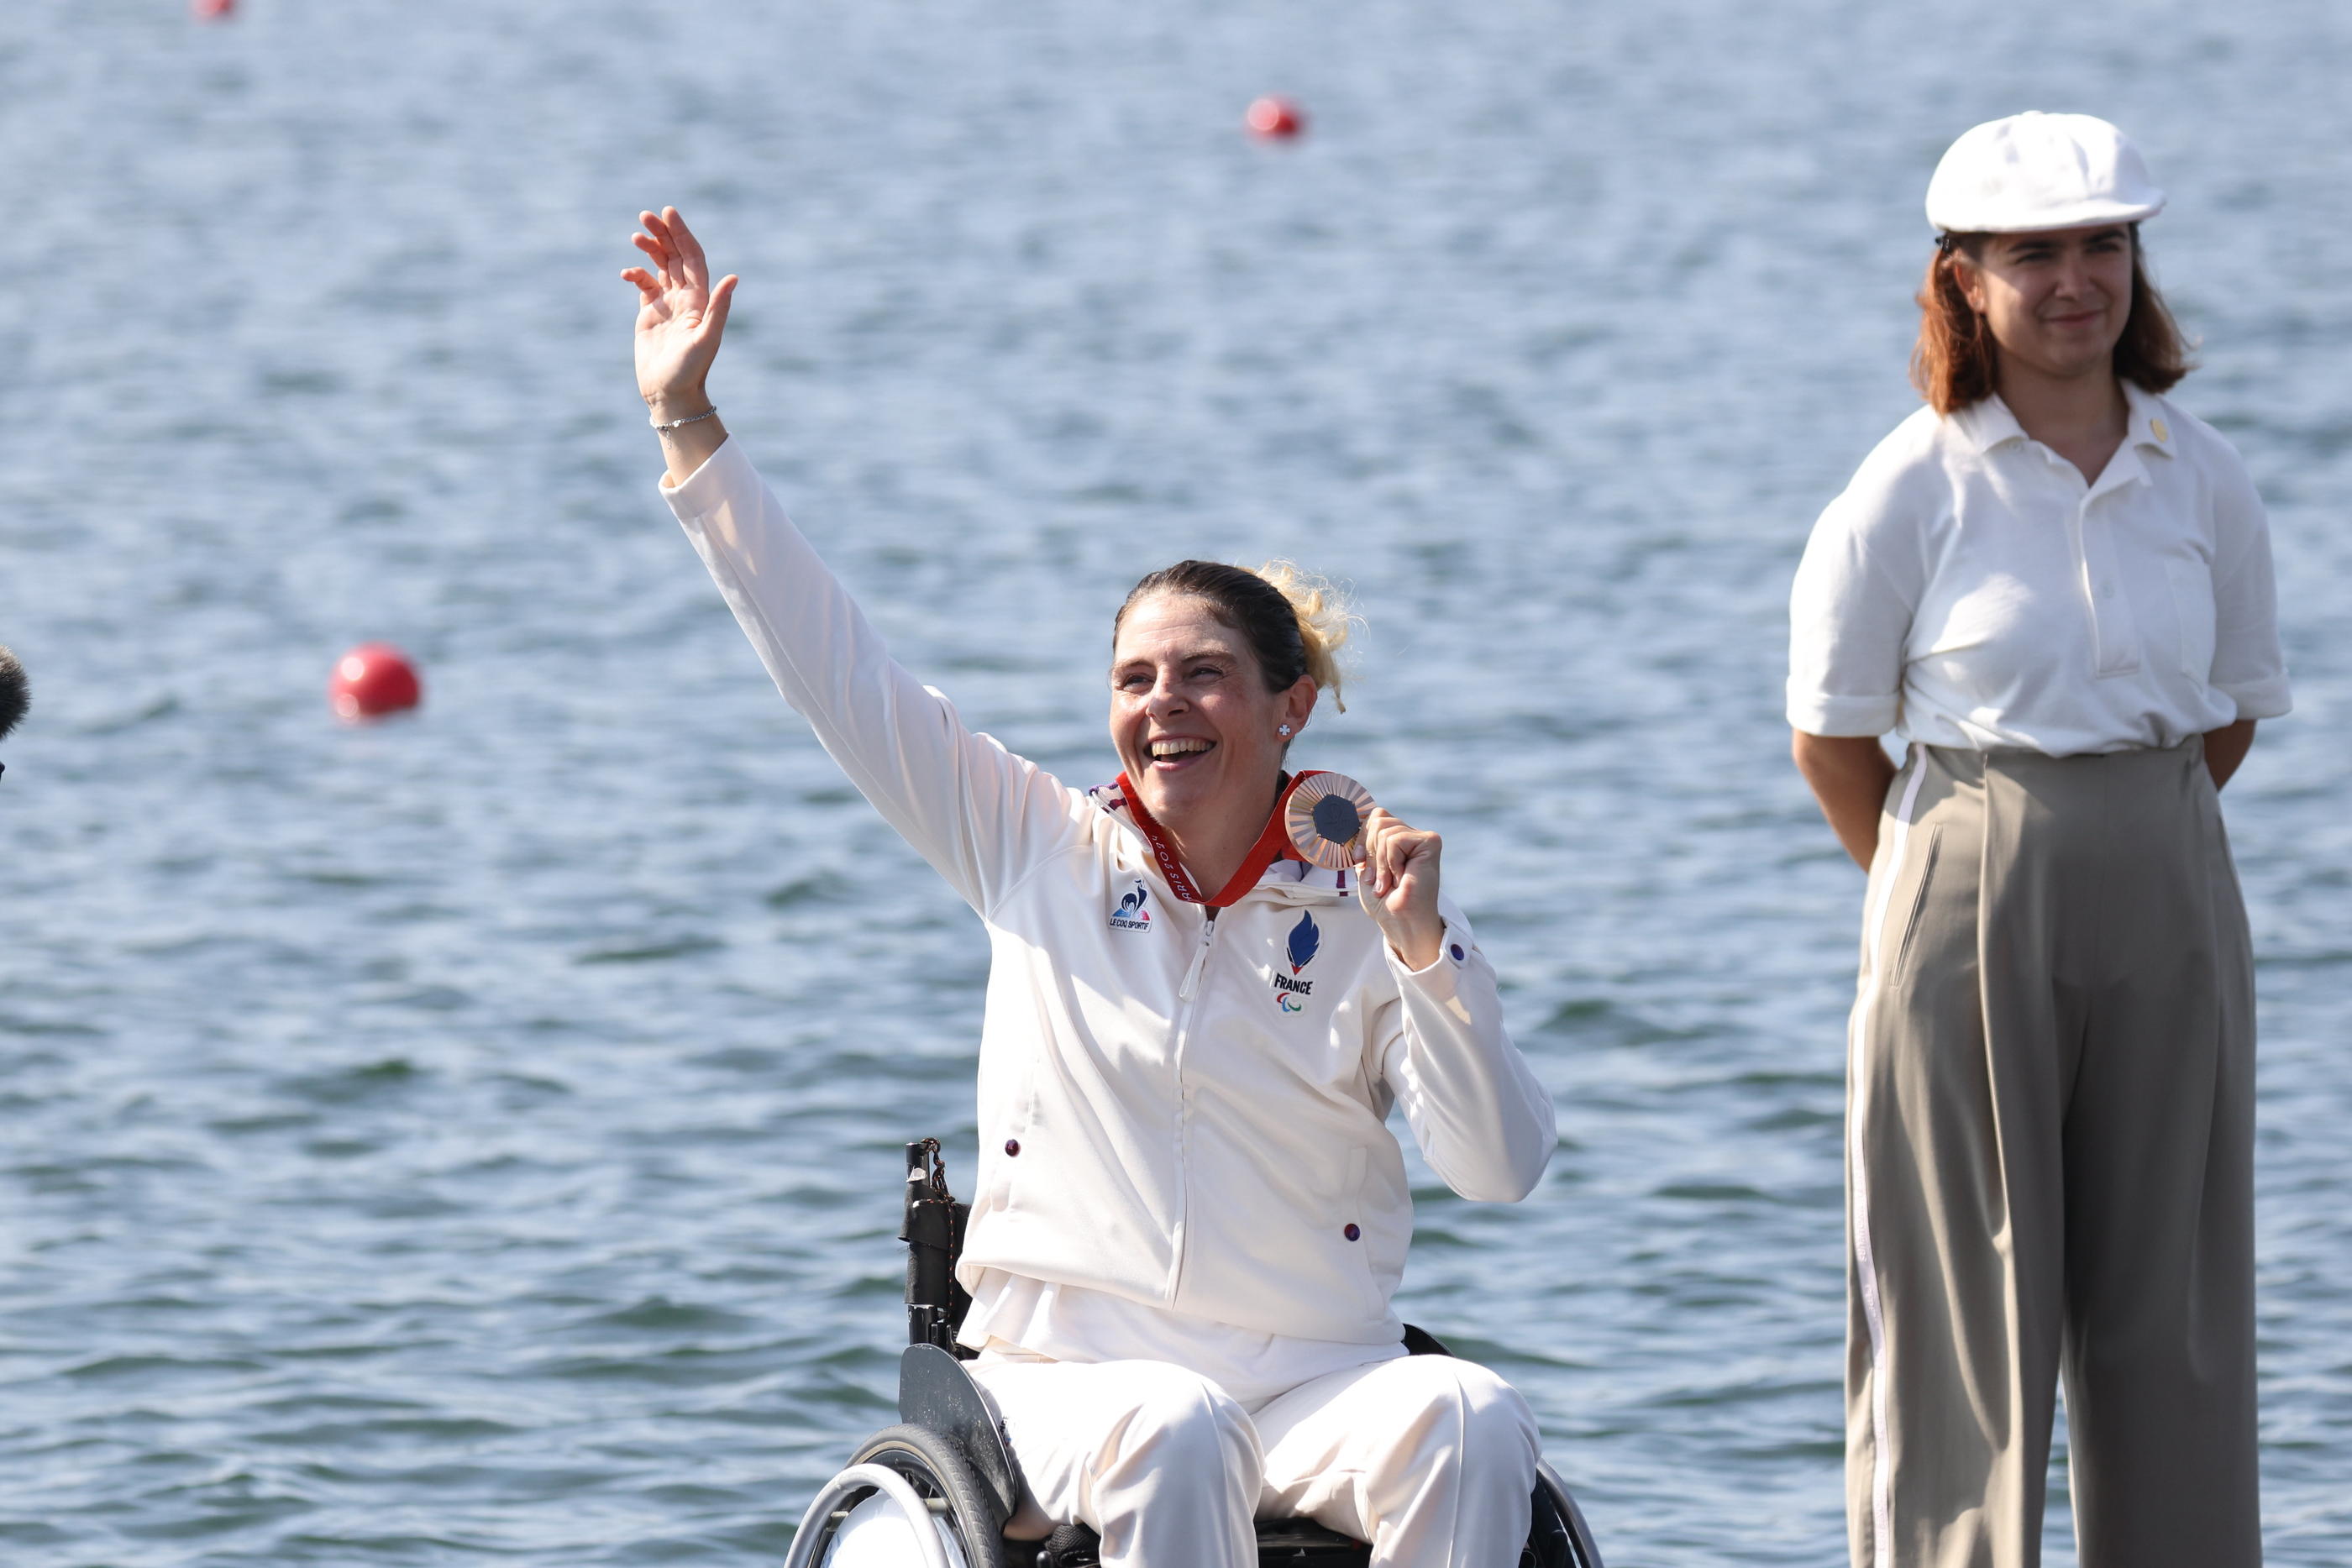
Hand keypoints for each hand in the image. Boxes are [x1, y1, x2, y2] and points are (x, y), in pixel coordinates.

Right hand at [622, 206, 737, 417]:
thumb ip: (719, 307)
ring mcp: (667, 305)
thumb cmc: (691, 370)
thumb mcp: (707, 338)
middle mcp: (686, 298)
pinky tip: (627, 272)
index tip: (669, 212)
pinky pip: (644, 285)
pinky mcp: (650, 314)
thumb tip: (734, 277)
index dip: (682, 234)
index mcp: (701, 299)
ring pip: (660, 267)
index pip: (692, 257)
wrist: (670, 394)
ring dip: (650, 248)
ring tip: (636, 234)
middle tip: (646, 215)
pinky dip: (636, 274)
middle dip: (663, 233)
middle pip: (675, 256)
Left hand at [1353, 807, 1443, 969]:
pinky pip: (1395, 839)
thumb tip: (1354, 819)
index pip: (1375, 817)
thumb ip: (1364, 845)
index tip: (1360, 864)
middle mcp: (1411, 836)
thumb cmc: (1385, 903)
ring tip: (1390, 881)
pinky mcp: (1430, 842)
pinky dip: (1390, 862)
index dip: (1361, 838)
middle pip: (1378, 818)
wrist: (1400, 921)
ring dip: (1380, 863)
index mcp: (1397, 841)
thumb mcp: (1366, 868)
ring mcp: (1422, 838)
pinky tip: (1401, 877)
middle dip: (1371, 852)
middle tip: (1379, 878)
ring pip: (1384, 829)